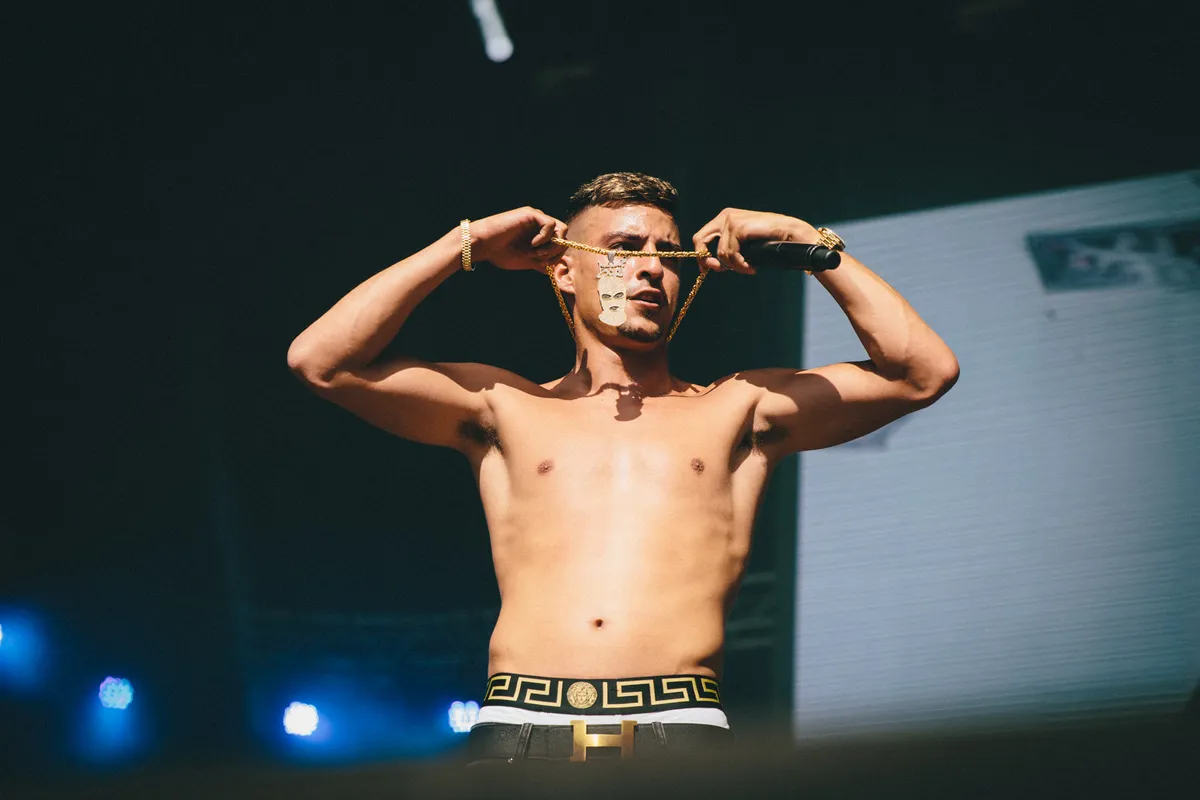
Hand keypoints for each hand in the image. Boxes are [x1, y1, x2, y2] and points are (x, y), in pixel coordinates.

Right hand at [471, 207, 567, 270]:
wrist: (484, 245)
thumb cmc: (500, 253)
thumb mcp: (526, 261)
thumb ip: (541, 262)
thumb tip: (555, 267)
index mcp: (540, 235)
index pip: (560, 242)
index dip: (558, 255)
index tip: (545, 265)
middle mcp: (540, 225)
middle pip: (564, 235)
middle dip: (556, 251)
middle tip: (541, 259)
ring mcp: (536, 218)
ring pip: (561, 229)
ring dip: (552, 245)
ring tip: (536, 252)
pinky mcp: (531, 214)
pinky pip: (550, 224)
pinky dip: (545, 237)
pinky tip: (532, 244)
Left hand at [692, 208, 820, 274]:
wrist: (790, 234)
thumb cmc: (769, 241)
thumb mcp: (743, 244)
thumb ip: (728, 248)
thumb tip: (710, 264)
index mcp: (725, 218)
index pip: (701, 237)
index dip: (701, 255)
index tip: (707, 269)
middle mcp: (725, 216)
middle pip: (699, 240)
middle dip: (707, 260)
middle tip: (721, 271)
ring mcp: (731, 220)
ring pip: (721, 253)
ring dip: (734, 266)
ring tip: (748, 268)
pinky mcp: (738, 227)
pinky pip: (731, 254)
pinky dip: (740, 265)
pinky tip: (750, 267)